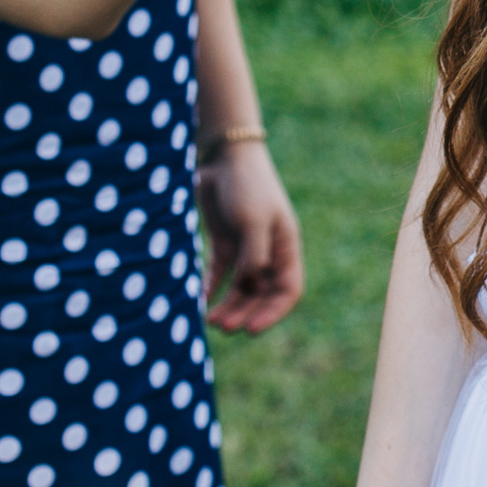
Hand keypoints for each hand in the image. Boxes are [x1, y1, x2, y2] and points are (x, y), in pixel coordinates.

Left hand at [198, 140, 304, 333]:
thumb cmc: (247, 187)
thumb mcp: (253, 221)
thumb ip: (253, 256)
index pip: (288, 290)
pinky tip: (199, 303)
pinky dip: (210, 289)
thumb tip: (248, 286)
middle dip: (245, 313)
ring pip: (239, 288)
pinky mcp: (224, 242)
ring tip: (210, 321)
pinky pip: (219, 274)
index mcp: (285, 247)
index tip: (251, 329)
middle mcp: (268, 252)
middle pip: (261, 294)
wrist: (224, 157)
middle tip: (223, 327)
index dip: (273, 313)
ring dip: (228, 306)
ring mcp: (245, 248)